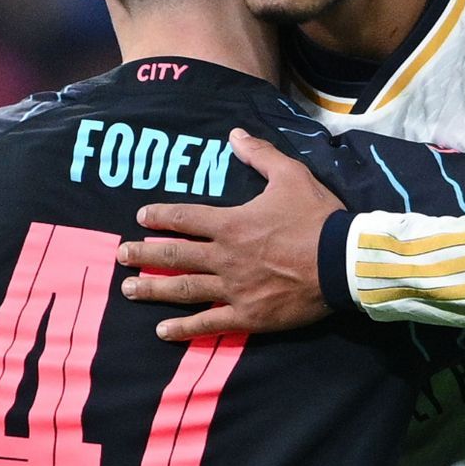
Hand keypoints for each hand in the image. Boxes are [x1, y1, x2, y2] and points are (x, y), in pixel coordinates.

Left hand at [117, 129, 343, 339]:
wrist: (343, 263)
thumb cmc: (317, 218)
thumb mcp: (291, 176)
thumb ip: (260, 156)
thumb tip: (234, 135)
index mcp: (231, 224)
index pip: (185, 218)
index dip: (160, 217)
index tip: (141, 218)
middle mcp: (224, 257)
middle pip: (175, 255)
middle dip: (144, 254)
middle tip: (121, 255)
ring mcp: (233, 289)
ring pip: (183, 289)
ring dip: (153, 288)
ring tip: (129, 289)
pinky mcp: (248, 315)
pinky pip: (209, 323)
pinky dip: (184, 328)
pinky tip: (163, 331)